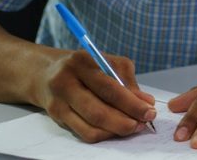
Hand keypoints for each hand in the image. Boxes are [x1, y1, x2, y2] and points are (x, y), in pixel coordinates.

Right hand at [33, 50, 156, 142]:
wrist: (46, 72)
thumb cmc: (83, 67)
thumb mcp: (105, 62)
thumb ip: (127, 80)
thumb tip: (146, 101)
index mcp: (83, 61)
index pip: (110, 87)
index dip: (132, 103)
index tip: (150, 110)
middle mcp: (67, 81)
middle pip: (98, 110)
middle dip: (125, 120)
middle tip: (144, 123)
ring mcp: (59, 100)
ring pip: (91, 124)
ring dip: (116, 130)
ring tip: (133, 126)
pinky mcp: (56, 116)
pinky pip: (83, 132)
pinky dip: (104, 134)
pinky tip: (115, 129)